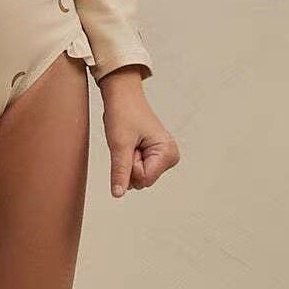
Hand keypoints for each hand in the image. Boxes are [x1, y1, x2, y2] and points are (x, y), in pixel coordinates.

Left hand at [98, 67, 179, 197]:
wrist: (121, 94)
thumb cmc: (123, 112)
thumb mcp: (119, 144)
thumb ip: (120, 171)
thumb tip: (118, 194)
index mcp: (168, 152)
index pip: (144, 179)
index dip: (130, 165)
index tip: (129, 145)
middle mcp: (170, 156)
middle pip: (142, 180)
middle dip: (129, 163)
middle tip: (127, 141)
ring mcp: (162, 156)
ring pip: (138, 176)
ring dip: (128, 161)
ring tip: (129, 140)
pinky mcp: (154, 155)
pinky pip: (137, 168)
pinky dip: (129, 158)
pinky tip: (131, 142)